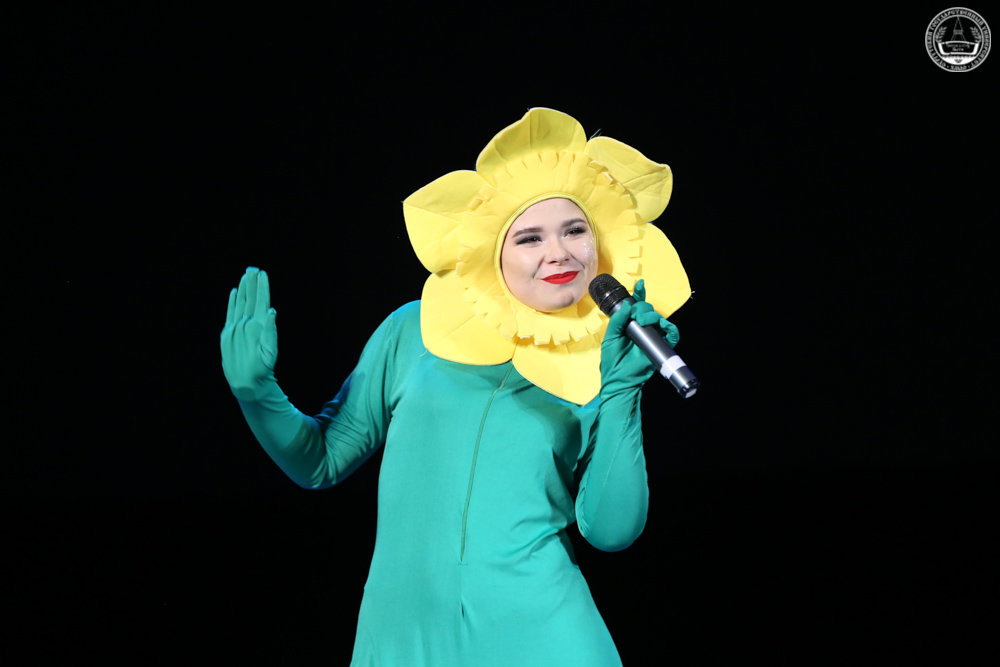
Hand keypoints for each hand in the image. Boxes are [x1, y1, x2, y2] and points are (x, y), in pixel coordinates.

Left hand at [220, 267, 277, 400]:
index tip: (263, 274)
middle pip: (248, 299)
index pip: (259, 301)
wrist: (244, 384)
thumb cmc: (262, 369)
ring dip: (243, 289)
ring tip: (245, 276)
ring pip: (239, 304)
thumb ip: (271, 330)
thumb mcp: (271, 353)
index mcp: (255, 327)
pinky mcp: (226, 335)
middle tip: (252, 268)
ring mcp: (233, 329)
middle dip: (251, 283)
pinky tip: (235, 292)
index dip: (262, 287)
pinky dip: (232, 302)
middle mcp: (243, 325)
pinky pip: (229, 313)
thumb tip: (271, 310)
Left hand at [600, 279, 679, 396]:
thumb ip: (617, 320)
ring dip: (653, 316)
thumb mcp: (610, 337)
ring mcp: (652, 337)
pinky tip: (663, 326)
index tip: (640, 285)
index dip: (639, 295)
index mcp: (629, 325)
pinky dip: (670, 328)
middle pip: (648, 310)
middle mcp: (642, 329)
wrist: (619, 379)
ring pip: (659, 318)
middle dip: (643, 308)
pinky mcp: (660, 346)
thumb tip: (628, 306)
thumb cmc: (612, 361)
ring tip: (644, 321)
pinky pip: (672, 334)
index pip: (636, 307)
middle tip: (636, 316)